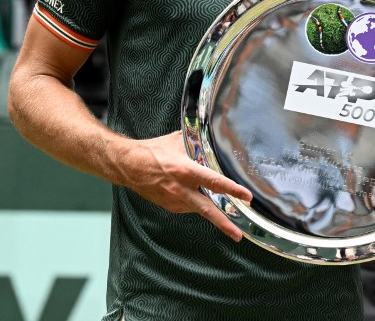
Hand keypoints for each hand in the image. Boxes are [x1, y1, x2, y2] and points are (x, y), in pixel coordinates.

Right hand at [117, 130, 252, 241]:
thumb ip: (199, 144)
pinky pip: (189, 207)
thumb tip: (217, 139)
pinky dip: (198, 204)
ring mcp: (174, 200)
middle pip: (207, 210)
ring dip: (214, 212)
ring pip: (200, 209)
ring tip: (229, 217)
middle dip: (224, 223)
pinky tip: (201, 198)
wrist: (128, 165)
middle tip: (238, 234)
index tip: (247, 196)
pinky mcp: (169, 206)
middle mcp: (181, 189)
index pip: (214, 182)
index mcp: (185, 171)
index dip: (232, 190)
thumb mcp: (180, 141)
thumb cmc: (154, 151)